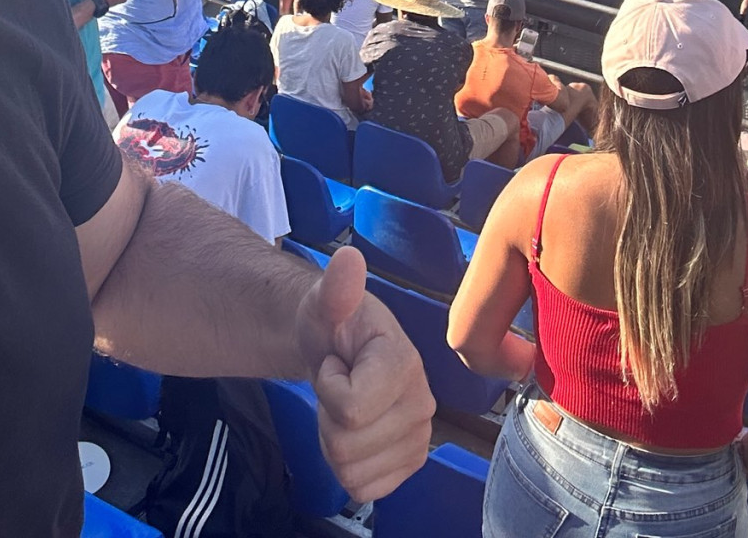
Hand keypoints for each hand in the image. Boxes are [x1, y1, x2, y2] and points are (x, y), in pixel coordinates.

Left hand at [295, 247, 434, 501]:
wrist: (336, 351)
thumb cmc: (332, 327)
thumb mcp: (325, 302)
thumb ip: (336, 288)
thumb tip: (348, 259)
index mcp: (406, 363)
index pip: (350, 410)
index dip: (327, 385)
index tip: (335, 362)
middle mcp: (423, 404)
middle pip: (346, 445)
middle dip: (328, 415)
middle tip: (339, 384)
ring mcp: (419, 438)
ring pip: (352, 472)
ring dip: (334, 441)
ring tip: (345, 405)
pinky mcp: (410, 463)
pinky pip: (363, 489)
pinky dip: (347, 466)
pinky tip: (355, 431)